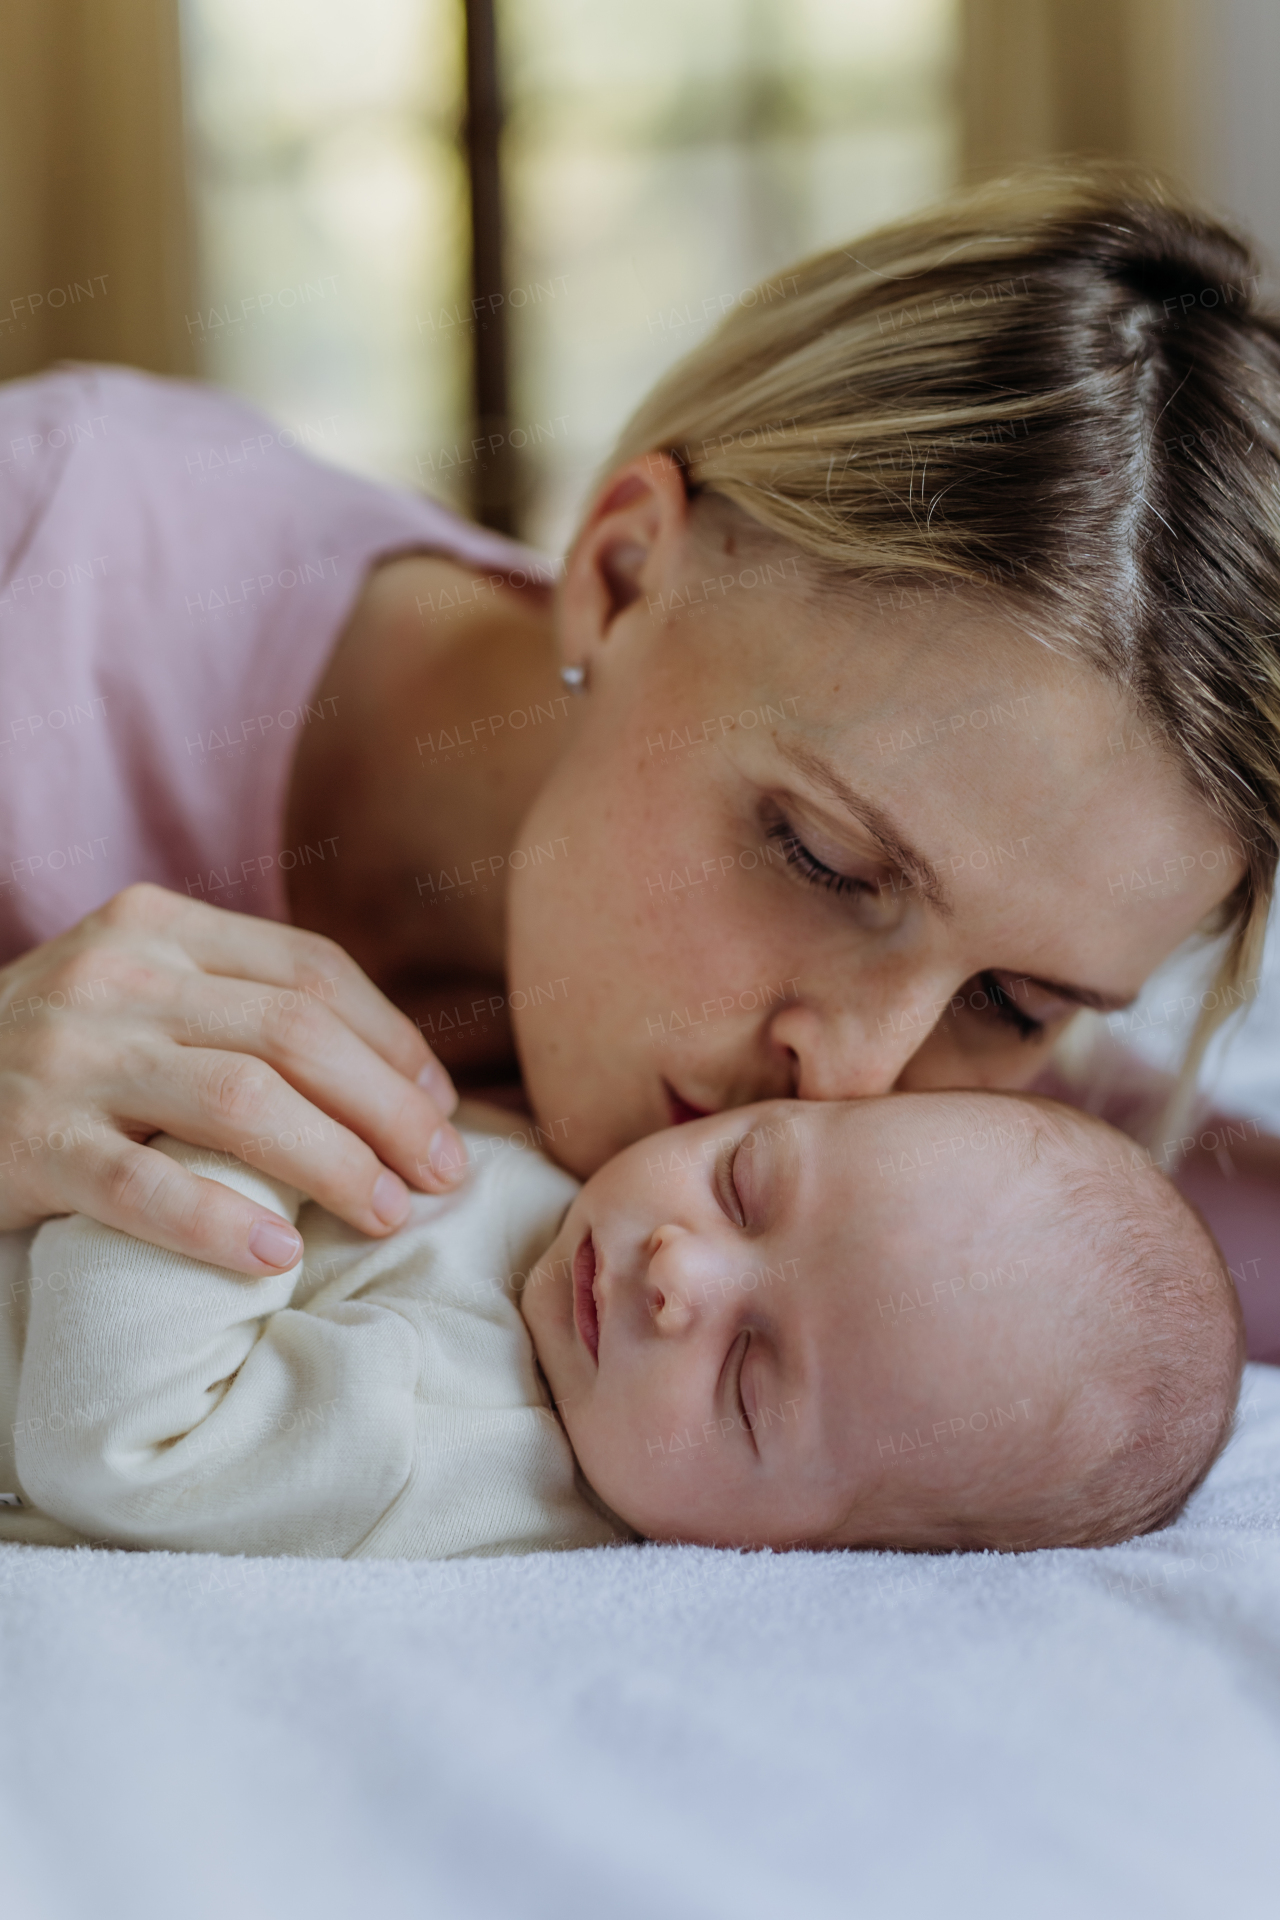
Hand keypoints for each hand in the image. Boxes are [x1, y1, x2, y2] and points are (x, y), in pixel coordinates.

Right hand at [0, 884, 467, 1272]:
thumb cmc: (62, 1057)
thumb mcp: (141, 994)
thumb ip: (242, 1007)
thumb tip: (408, 1083)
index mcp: (158, 925)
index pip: (311, 971)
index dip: (394, 1042)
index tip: (442, 1107)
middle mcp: (117, 975)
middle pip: (296, 1034)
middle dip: (390, 1109)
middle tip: (447, 1175)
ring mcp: (68, 1057)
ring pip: (242, 1101)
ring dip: (336, 1162)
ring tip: (389, 1213)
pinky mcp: (27, 1143)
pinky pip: (143, 1186)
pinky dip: (221, 1221)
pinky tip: (279, 1255)